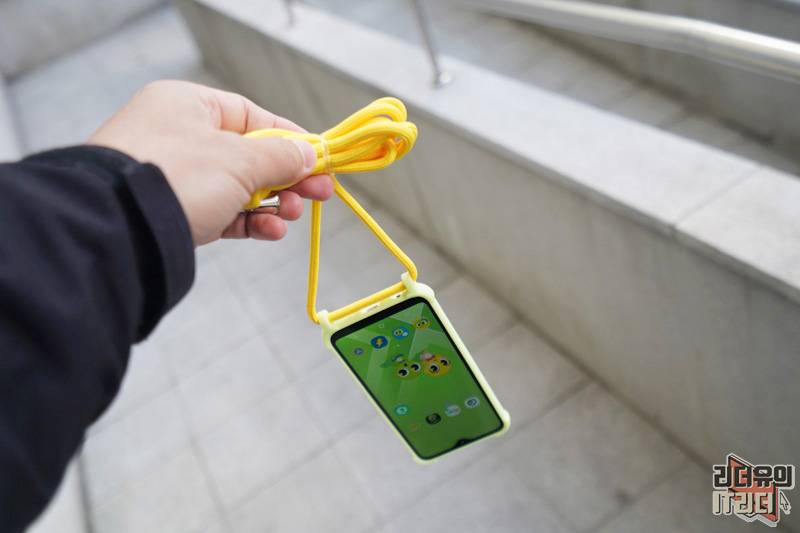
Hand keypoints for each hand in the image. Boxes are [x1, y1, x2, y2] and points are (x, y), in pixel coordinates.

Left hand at [88, 80, 333, 245]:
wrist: (119, 227)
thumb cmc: (178, 175)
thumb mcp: (240, 161)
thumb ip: (281, 157)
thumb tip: (308, 155)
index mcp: (188, 105)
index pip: (252, 117)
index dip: (290, 138)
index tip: (319, 158)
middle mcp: (180, 136)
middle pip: (249, 155)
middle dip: (288, 178)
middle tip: (321, 193)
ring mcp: (176, 176)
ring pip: (238, 188)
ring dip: (273, 204)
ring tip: (293, 216)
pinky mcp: (175, 212)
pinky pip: (222, 212)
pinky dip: (249, 222)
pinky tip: (271, 231)